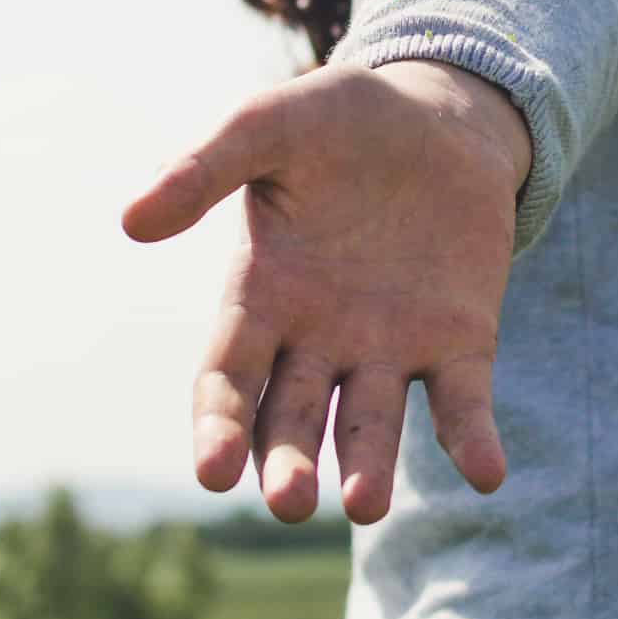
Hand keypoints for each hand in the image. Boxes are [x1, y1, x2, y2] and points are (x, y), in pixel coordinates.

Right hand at [123, 59, 531, 523]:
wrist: (439, 113)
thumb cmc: (337, 120)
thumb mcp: (267, 125)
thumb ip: (204, 169)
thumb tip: (131, 222)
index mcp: (260, 295)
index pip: (229, 378)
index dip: (218, 426)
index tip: (213, 474)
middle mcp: (318, 339)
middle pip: (292, 418)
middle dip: (288, 462)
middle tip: (289, 501)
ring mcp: (389, 348)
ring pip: (371, 425)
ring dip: (367, 468)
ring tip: (365, 505)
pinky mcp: (460, 342)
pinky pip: (461, 402)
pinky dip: (471, 440)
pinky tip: (486, 472)